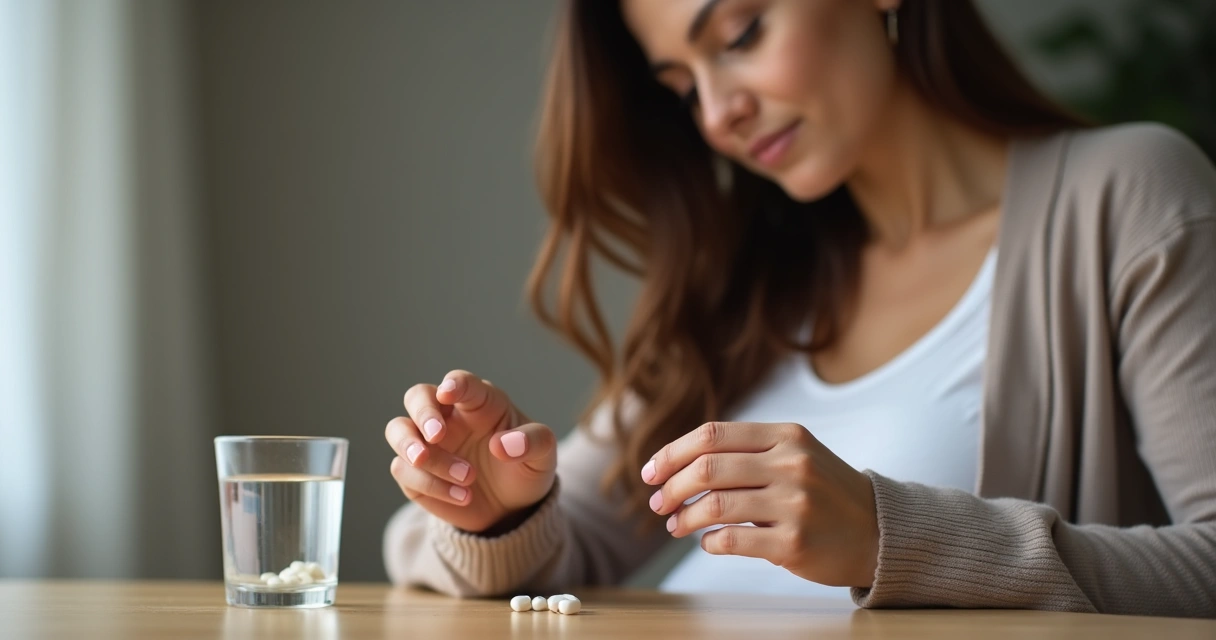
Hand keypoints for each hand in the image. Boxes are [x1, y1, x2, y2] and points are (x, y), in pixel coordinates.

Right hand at [385, 370, 556, 532]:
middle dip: (422, 413)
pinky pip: (404, 470)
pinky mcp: (415, 473)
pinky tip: (465, 497)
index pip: (461, 382)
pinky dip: (431, 484)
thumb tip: (502, 445)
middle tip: (437, 436)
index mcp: (479, 402)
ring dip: (419, 452)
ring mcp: (428, 444)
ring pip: (399, 431)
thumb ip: (532, 443)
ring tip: (460, 475)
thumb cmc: (526, 468)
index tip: (448, 393)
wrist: (513, 508)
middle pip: (417, 396)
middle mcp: (447, 417)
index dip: (453, 384)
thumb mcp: (544, 455)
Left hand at [642, 422, 878, 587]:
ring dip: (682, 518)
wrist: (879, 531)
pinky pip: (732, 540)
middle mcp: (792, 464)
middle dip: (671, 486)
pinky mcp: (795, 543)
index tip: (650, 472)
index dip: (672, 453)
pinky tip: (707, 542)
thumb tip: (677, 464)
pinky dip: (708, 542)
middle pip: (707, 468)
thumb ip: (747, 451)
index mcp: (787, 435)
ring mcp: (795, 504)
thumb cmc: (824, 492)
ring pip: (714, 505)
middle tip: (656, 502)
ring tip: (674, 525)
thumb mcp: (795, 455)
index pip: (712, 435)